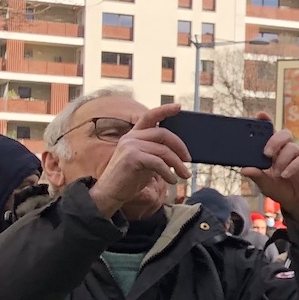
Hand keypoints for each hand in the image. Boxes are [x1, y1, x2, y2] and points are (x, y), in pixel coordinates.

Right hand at [89, 105, 189, 219]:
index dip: (164, 110)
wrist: (110, 193)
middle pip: (163, 134)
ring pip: (164, 150)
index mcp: (134, 135)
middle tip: (188, 160)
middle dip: (180, 147)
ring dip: (178, 164)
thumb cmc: (130, 178)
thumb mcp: (146, 161)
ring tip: (185, 175)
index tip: (178, 106)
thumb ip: (158, 152)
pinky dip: (169, 173)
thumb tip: (181, 153)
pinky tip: (172, 181)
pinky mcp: (131, 157)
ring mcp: (130, 146)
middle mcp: (131, 137)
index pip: (150, 116)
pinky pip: (158, 162)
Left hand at [242, 120, 298, 227]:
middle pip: (284, 134)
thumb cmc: (281, 189)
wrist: (298, 203)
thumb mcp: (265, 184)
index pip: (271, 132)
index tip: (260, 115)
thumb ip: (257, 176)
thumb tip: (244, 169)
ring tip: (277, 173)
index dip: (266, 122)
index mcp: (275, 151)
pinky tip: (285, 174)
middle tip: (266, 153)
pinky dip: (293, 166)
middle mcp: (287, 150)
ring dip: (282, 159)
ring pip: (292, 147)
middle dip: (274, 140)